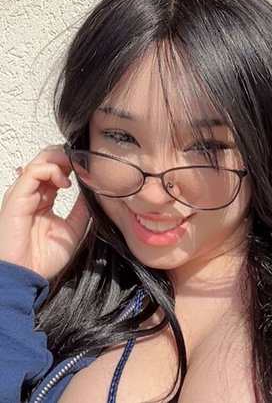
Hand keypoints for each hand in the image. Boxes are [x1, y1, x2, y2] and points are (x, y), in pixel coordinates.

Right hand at [0, 145, 90, 278]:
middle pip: (48, 158)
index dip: (74, 164)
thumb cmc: (42, 259)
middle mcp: (33, 192)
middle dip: (67, 155)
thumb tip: (94, 191)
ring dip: (62, 158)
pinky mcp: (17, 196)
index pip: (57, 169)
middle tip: (84, 162)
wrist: (25, 276)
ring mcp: (24, 193)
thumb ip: (81, 210)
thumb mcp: (73, 229)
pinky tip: (65, 183)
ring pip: (41, 159)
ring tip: (76, 168)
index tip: (90, 169)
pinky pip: (33, 172)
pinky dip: (52, 170)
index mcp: (44, 198)